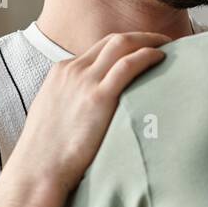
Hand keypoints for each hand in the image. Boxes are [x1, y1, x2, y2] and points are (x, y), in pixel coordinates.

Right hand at [10, 32, 169, 194]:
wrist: (37, 170)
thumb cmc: (47, 153)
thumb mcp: (54, 114)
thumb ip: (71, 101)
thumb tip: (89, 107)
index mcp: (61, 72)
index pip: (100, 48)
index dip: (126, 45)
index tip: (145, 49)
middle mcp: (72, 70)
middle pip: (113, 40)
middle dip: (141, 37)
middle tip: (164, 42)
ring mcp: (84, 81)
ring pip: (122, 44)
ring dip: (149, 41)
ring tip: (170, 46)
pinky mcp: (98, 97)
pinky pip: (128, 65)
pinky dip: (147, 56)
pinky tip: (161, 59)